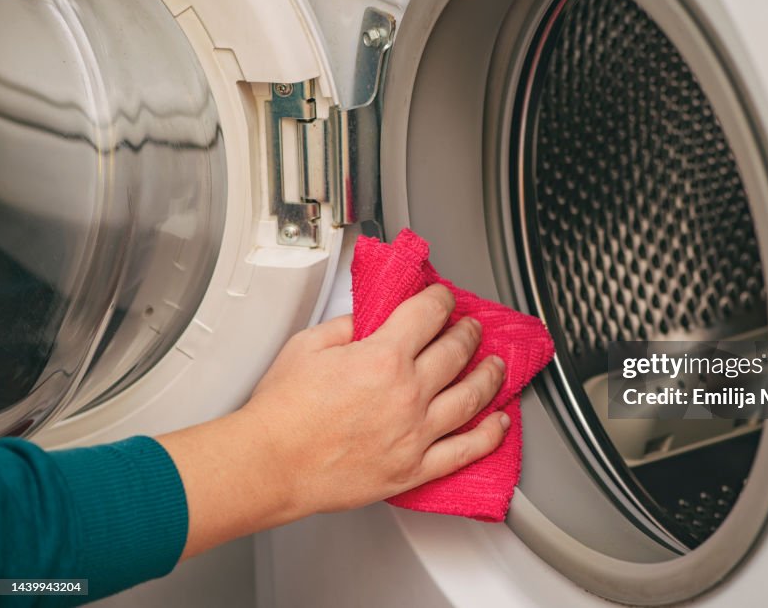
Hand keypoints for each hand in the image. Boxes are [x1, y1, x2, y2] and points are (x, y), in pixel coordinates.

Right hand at [159, 284, 508, 558]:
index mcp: (384, 357)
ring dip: (489, 376)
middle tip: (471, 327)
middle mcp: (408, 394)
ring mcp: (415, 433)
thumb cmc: (281, 412)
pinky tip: (499, 423)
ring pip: (471, 398)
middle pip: (456, 351)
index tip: (443, 298)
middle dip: (468, 332)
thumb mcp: (308, 345)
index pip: (428, 315)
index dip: (440, 300)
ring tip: (495, 365)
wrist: (269, 464)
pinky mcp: (413, 469)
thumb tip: (369, 321)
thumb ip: (347, 326)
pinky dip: (488, 436)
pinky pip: (464, 451)